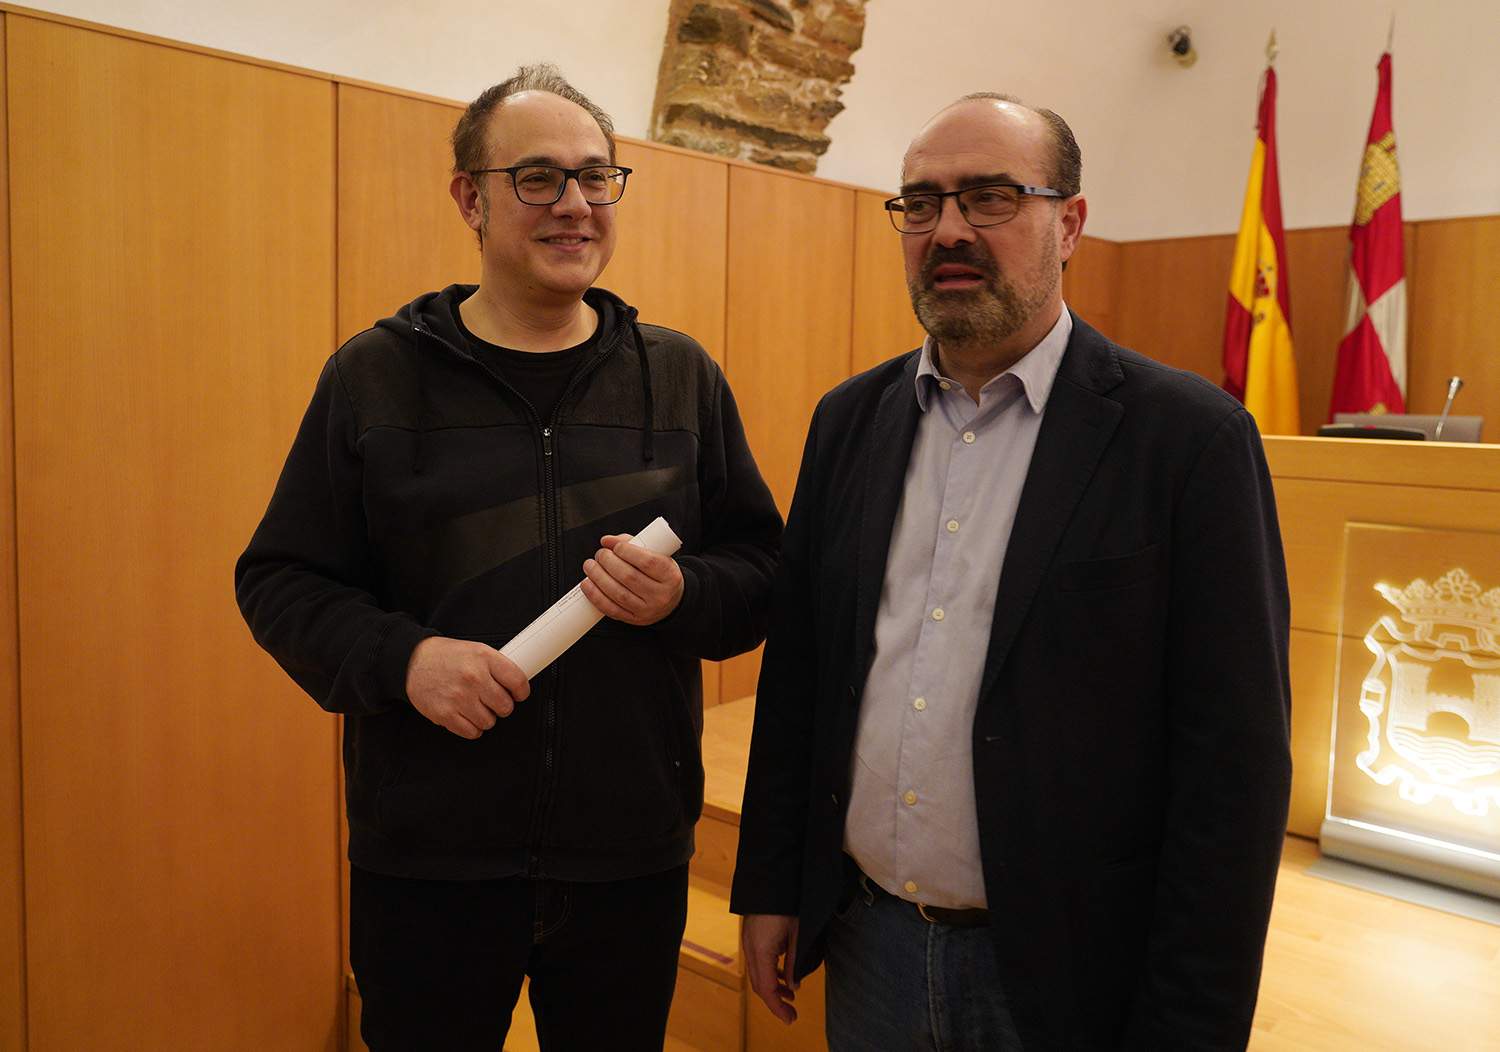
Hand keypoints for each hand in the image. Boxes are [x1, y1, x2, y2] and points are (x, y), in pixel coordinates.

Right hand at [404, 637, 529, 739]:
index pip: (518, 681)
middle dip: (502, 706)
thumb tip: (518, 685)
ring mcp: (459, 697)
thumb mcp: (476, 650)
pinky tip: (466, 715)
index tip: (518, 694)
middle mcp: (473, 677)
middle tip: (492, 700)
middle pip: (506, 706)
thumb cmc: (446, 656)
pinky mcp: (446, 714)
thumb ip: (497, 666)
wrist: (412, 661)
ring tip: (475, 705)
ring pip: (490, 722)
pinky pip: (472, 732)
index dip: (521, 692)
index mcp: (484, 658)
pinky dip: (472, 727)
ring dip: (486, 717)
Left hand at [580, 533, 684, 625]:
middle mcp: (660, 595)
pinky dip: (595, 596)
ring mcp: (647, 610)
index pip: (648, 562)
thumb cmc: (660, 575)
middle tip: (600, 554)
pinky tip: (587, 584)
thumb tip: (607, 540)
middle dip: (609, 562)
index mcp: (670, 575)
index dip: (627, 551)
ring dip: (598, 577)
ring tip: (590, 566)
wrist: (672, 601)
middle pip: (629, 577)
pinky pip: (611, 609)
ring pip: (618, 593)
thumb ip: (632, 544)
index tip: (616, 546)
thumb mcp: (656, 556)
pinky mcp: (634, 619)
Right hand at [743, 913, 799, 1024]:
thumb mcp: (798, 933)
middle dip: (774, 1001)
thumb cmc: (788, 902)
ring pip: (757, 973)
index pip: (766, 988)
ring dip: (772, 987)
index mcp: (761, 950)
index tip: (790, 1018)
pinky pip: (757, 960)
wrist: (773, 875)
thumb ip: (795, 961)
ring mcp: (748, 940)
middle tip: (791, 1012)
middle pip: (758, 984)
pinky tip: (783, 973)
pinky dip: (769, 972)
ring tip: (790, 994)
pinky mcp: (751, 934)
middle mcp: (750, 948)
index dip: (777, 1007)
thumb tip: (793, 985)